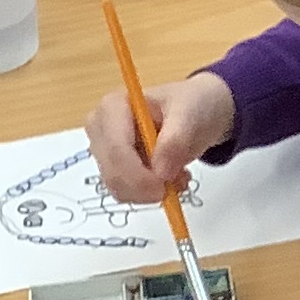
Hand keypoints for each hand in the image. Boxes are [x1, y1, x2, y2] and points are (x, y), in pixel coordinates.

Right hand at [86, 68, 235, 202]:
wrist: (198, 113)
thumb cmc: (191, 105)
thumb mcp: (190, 114)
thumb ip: (175, 141)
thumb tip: (160, 172)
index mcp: (112, 107)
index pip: (115, 150)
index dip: (138, 175)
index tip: (166, 184)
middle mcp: (101, 130)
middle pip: (113, 174)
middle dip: (147, 187)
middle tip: (179, 181)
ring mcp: (106, 151)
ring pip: (119, 189)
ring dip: (152, 192)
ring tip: (179, 175)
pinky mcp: (115, 169)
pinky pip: (127, 194)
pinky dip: (151, 194)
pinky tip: (170, 178)